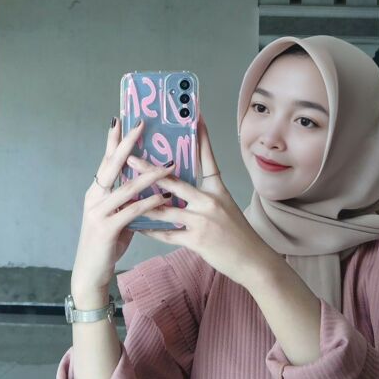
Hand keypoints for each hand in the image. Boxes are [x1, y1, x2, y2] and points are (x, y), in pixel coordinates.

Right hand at [71, 118, 172, 299]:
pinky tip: (163, 197)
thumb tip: (145, 183)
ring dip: (149, 175)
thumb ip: (127, 199)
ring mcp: (98, 212)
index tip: (121, 119)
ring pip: (126, 188)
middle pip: (112, 165)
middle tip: (140, 126)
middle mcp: (94, 197)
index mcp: (96, 191)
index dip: (114, 140)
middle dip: (127, 144)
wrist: (91, 271)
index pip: (106, 160)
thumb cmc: (107, 242)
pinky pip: (132, 211)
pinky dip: (149, 203)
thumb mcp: (116, 215)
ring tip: (168, 164)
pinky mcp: (106, 228)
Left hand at [131, 114, 278, 288]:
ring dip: (143, 202)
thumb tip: (182, 186)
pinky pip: (168, 234)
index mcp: (218, 190)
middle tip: (132, 158)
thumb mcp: (227, 206)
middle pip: (174, 181)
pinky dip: (152, 231)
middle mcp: (210, 201)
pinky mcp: (197, 240)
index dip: (201, 138)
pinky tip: (137, 227)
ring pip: (165, 209)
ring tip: (125, 194)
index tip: (194, 118)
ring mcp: (202, 221)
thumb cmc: (239, 234)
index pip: (207, 159)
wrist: (253, 261)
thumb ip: (206, 195)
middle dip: (150, 170)